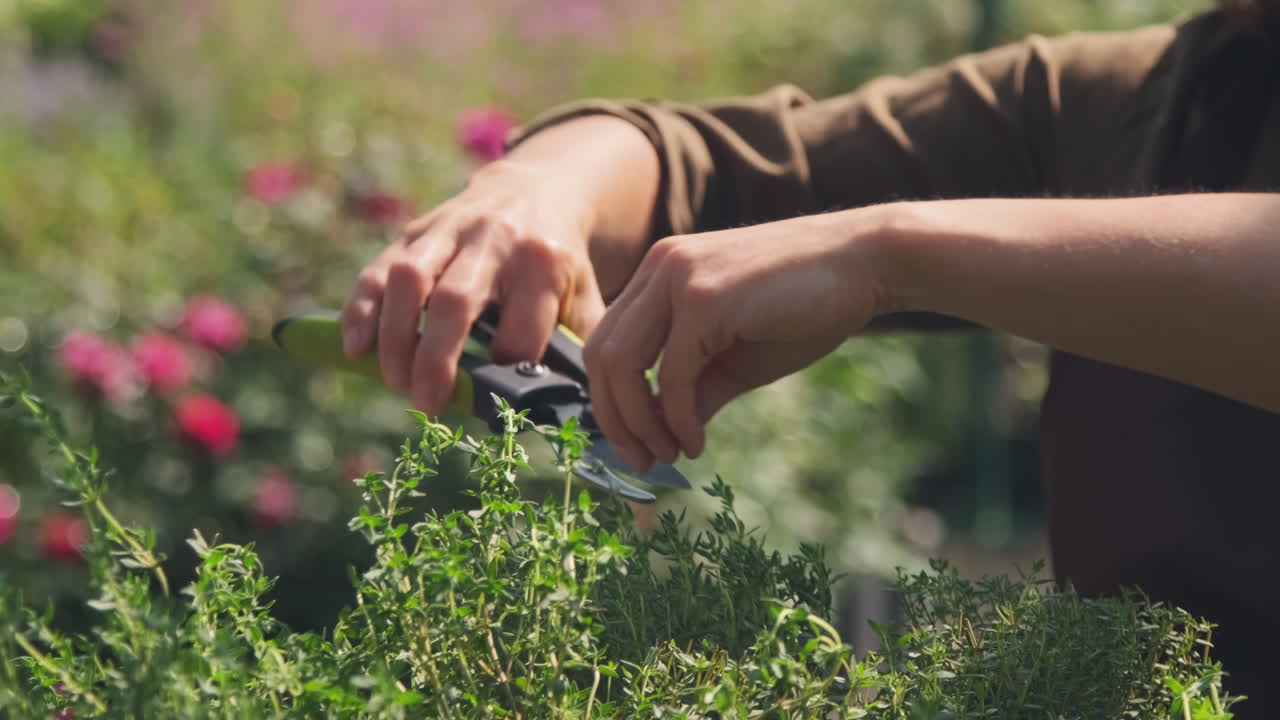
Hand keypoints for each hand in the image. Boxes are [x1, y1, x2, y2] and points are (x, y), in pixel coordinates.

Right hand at [341, 159, 606, 414]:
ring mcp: (449, 230)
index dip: (504, 369)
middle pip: (456, 300)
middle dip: (435, 359)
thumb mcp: (584, 297)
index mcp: (543, 263)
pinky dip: (362, 308)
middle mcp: (494, 240)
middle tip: (425, 404)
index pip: (519, 329)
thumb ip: (576, 347)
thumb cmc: (557, 264)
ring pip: (410, 278)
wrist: (534, 191)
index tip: (498, 397)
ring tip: (393, 380)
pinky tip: (354, 346)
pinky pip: (379, 268)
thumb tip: (561, 405)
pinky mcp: (416, 231)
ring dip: (394, 335)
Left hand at [583, 209, 890, 470]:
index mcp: (660, 273)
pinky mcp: (704, 298)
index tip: (636, 443)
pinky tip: (695, 443)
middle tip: (642, 461)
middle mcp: (659, 267)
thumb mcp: (737, 357)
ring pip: (621, 364)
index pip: (607, 342)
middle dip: (615, 419)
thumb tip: (664, 436)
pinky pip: (669, 374)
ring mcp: (678, 278)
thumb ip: (694, 388)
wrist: (865, 263)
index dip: (610, 401)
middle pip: (601, 355)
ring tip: (666, 456)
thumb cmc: (807, 306)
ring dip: (638, 424)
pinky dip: (675, 419)